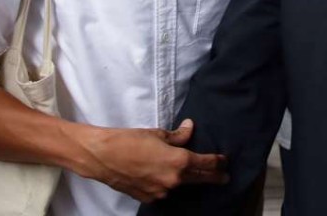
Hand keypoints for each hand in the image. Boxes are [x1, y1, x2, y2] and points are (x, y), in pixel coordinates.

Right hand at [76, 120, 227, 202]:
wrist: (102, 157)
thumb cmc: (128, 140)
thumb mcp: (157, 133)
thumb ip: (178, 135)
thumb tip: (190, 128)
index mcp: (179, 162)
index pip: (206, 164)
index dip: (218, 162)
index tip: (225, 161)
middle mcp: (173, 180)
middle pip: (200, 179)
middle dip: (213, 177)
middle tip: (224, 176)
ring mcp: (161, 192)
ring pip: (181, 185)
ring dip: (187, 179)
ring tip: (190, 172)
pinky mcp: (149, 198)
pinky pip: (165, 190)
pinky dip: (168, 183)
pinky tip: (165, 176)